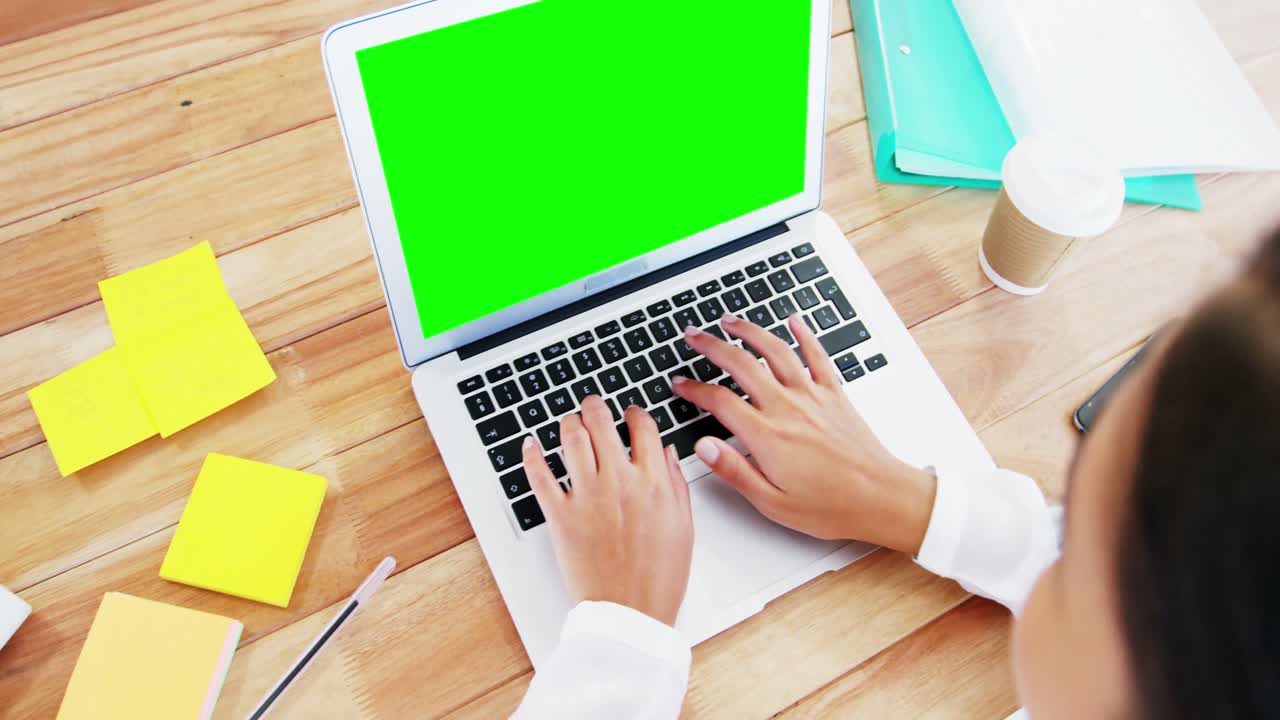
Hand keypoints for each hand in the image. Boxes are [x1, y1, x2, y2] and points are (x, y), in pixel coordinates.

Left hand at [523, 396, 693, 625]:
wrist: (630, 611)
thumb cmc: (659, 576)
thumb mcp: (684, 526)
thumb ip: (675, 484)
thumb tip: (666, 452)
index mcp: (653, 483)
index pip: (642, 427)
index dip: (635, 413)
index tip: (630, 413)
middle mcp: (619, 482)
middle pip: (601, 423)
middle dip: (595, 406)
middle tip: (592, 404)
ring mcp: (587, 497)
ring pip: (571, 439)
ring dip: (568, 422)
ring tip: (569, 420)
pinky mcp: (561, 516)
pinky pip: (540, 476)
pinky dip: (532, 456)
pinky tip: (531, 445)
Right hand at [671, 312, 935, 554]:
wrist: (882, 497)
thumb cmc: (831, 506)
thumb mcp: (772, 502)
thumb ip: (735, 471)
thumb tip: (703, 446)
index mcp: (767, 435)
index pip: (719, 401)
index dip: (694, 389)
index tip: (680, 384)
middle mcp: (787, 408)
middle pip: (741, 364)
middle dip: (712, 346)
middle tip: (694, 336)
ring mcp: (812, 396)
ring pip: (775, 351)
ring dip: (749, 331)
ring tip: (730, 320)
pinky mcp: (835, 394)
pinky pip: (816, 355)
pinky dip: (803, 334)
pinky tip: (793, 320)